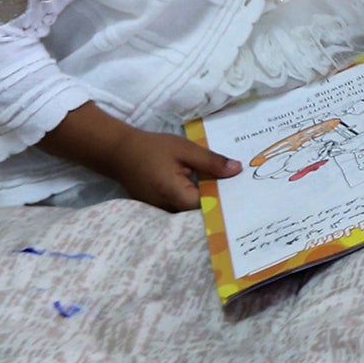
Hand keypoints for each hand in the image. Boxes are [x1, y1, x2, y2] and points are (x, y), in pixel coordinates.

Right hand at [104, 129, 241, 211]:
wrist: (120, 152)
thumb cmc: (153, 148)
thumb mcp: (186, 149)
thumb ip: (211, 161)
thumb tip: (236, 170)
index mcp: (173, 194)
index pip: (205, 207)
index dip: (224, 201)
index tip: (242, 194)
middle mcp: (166, 209)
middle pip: (198, 214)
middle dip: (218, 203)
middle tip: (240, 192)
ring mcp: (160, 212)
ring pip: (189, 214)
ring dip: (206, 203)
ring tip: (228, 191)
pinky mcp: (158, 209)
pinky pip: (181, 209)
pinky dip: (194, 201)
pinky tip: (208, 190)